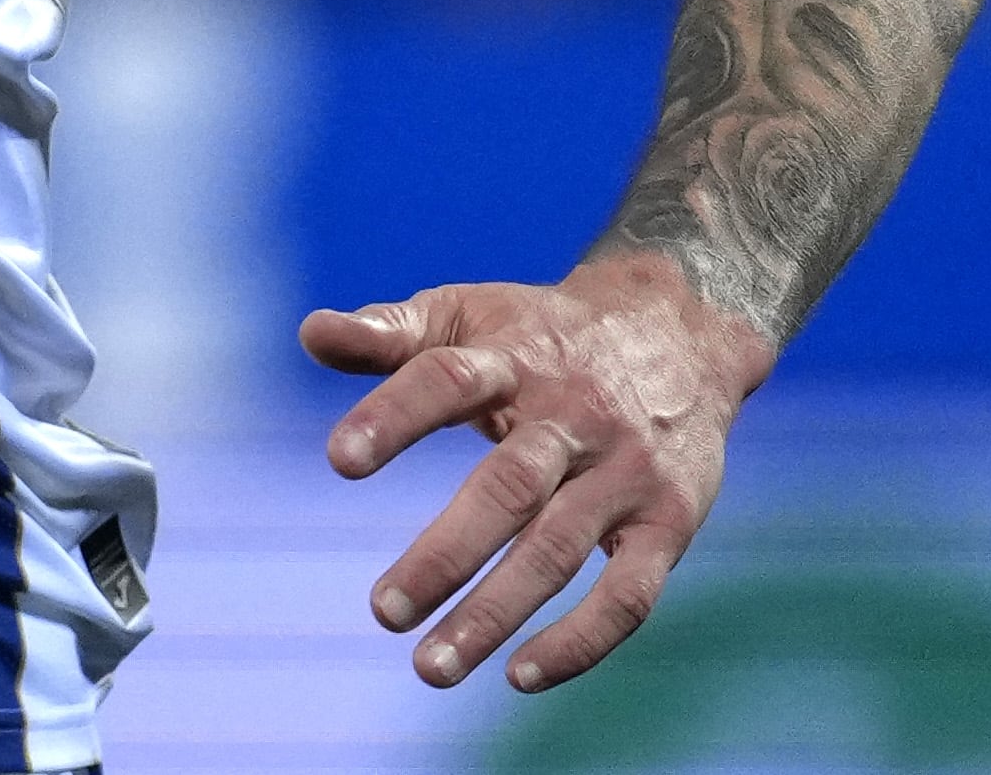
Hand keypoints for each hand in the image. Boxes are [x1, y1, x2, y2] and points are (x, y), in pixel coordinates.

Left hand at [299, 257, 772, 693]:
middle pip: (509, 485)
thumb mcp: (470, 314)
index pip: (449, 380)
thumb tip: (310, 334)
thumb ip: (391, 332)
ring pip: (558, 549)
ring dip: (495, 613)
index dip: (394, 416)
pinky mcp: (669, 522)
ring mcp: (626, 472)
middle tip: (383, 611)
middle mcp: (575, 414)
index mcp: (516, 356)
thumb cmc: (544, 333)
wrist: (681, 328)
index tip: (338, 460)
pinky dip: (579, 642)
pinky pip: (629, 594)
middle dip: (446, 553)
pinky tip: (518, 676)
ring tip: (430, 667)